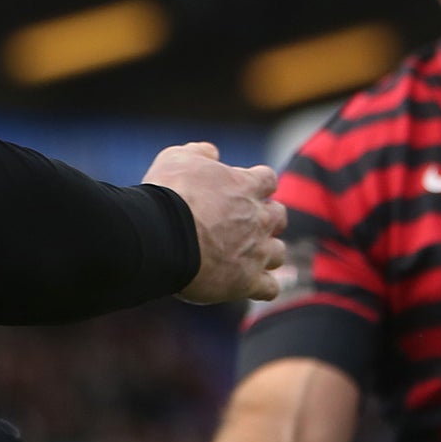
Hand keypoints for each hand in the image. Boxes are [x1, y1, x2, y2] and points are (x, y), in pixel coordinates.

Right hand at [145, 143, 287, 303]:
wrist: (161, 236)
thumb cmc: (168, 194)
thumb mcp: (176, 158)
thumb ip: (199, 152)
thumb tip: (212, 152)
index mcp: (246, 186)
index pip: (268, 179)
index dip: (257, 184)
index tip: (242, 190)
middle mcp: (258, 219)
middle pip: (279, 217)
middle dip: (265, 220)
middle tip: (242, 225)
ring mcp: (256, 252)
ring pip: (278, 253)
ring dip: (266, 253)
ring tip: (244, 257)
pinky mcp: (246, 281)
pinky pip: (269, 289)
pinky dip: (262, 287)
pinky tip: (246, 285)